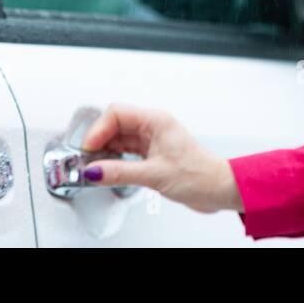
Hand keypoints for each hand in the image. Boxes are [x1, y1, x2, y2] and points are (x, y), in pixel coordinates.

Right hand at [78, 102, 243, 214]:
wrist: (218, 189)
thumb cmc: (199, 176)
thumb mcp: (154, 175)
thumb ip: (120, 172)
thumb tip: (94, 171)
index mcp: (156, 120)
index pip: (117, 113)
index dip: (98, 129)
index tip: (87, 148)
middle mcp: (153, 126)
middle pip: (115, 123)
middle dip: (98, 139)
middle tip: (85, 158)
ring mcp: (152, 139)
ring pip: (119, 137)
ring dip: (104, 150)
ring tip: (93, 165)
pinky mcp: (152, 153)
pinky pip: (126, 150)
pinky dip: (114, 158)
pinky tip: (107, 168)